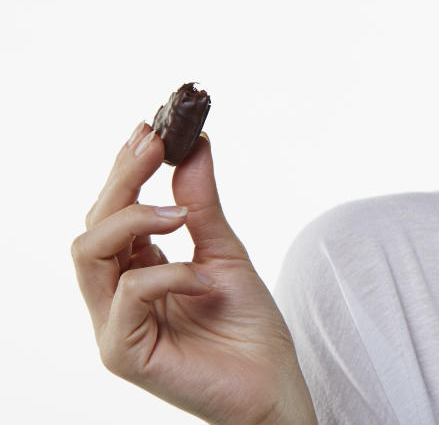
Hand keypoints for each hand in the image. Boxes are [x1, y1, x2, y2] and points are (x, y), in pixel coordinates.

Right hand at [72, 123, 315, 423]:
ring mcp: (114, 325)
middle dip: (122, 179)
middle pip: (93, 225)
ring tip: (180, 212)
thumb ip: (204, 204)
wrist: (272, 385)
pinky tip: (204, 277)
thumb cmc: (248, 329)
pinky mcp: (123, 352)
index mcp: (135, 272)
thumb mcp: (226, 251)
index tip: (148, 129)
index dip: (123, 169)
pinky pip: (127, 295)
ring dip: (134, 219)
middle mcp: (116, 296)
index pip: (112, 212)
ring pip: (89, 254)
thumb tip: (195, 145)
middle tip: (155, 147)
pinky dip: (167, 273)